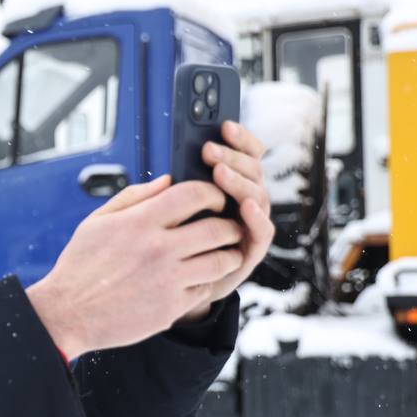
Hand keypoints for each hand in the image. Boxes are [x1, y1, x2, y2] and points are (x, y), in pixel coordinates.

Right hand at [26, 175, 244, 358]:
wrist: (68, 313)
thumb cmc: (80, 265)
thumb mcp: (97, 222)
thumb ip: (134, 197)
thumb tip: (167, 180)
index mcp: (138, 222)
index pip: (194, 194)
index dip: (213, 193)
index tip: (215, 200)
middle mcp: (157, 249)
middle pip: (218, 228)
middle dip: (231, 224)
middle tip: (228, 226)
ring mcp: (167, 280)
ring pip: (222, 261)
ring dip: (229, 254)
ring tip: (224, 252)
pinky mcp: (171, 307)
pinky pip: (206, 290)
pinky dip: (207, 283)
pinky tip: (198, 278)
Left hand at [177, 120, 273, 321]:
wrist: (165, 290)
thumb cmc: (160, 247)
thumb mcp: (153, 215)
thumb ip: (160, 195)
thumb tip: (166, 175)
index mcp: (224, 186)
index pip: (243, 155)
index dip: (239, 139)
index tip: (224, 126)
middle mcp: (242, 202)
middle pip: (252, 170)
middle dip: (232, 157)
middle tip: (209, 151)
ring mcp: (248, 226)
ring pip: (258, 196)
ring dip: (239, 182)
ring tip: (219, 173)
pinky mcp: (249, 252)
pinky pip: (262, 233)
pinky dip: (257, 218)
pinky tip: (245, 206)